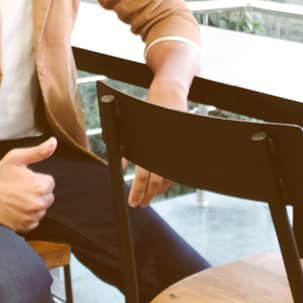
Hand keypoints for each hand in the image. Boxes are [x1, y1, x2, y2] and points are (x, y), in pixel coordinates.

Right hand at [0, 137, 56, 231]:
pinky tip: (16, 208)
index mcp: (40, 186)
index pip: (50, 182)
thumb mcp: (17, 158)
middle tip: (20, 188)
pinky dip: (27, 216)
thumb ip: (39, 151)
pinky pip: (34, 221)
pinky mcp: (24, 227)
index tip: (24, 179)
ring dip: (34, 204)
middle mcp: (39, 204)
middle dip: (38, 192)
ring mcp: (31, 217)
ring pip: (41, 209)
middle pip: (48, 196)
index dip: (37, 179)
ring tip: (17, 198)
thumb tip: (54, 142)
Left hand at [127, 78, 185, 207]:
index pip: (142, 177)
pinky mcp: (182, 150)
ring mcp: (173, 151)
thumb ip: (126, 152)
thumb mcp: (131, 131)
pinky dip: (169, 180)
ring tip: (150, 197)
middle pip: (156, 182)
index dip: (137, 192)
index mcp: (149, 149)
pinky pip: (176, 170)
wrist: (168, 98)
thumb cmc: (145, 112)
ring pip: (168, 178)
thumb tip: (121, 169)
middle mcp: (162, 152)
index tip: (132, 202)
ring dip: (159, 190)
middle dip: (148, 195)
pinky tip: (162, 185)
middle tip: (141, 204)